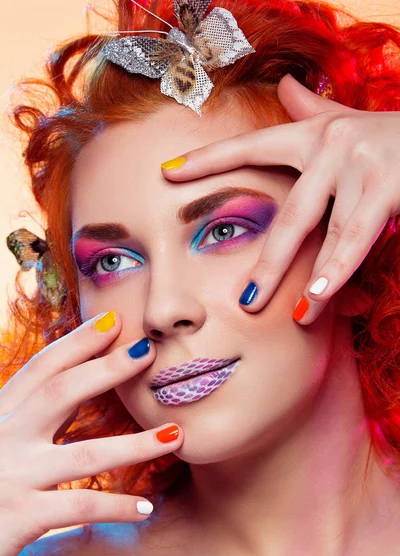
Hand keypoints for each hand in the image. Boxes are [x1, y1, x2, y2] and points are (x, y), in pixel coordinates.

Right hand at [0, 312, 182, 555]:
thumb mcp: (0, 440)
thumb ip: (26, 417)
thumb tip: (68, 388)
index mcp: (0, 415)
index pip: (41, 370)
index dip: (77, 343)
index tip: (114, 321)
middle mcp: (3, 438)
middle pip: (60, 393)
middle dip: (106, 369)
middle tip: (148, 350)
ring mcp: (11, 476)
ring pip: (84, 454)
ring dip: (135, 445)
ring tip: (175, 435)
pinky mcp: (19, 518)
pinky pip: (79, 507)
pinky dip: (116, 507)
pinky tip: (147, 508)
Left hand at [160, 73, 399, 324]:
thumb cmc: (388, 135)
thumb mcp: (346, 121)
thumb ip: (312, 110)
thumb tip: (283, 86)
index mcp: (313, 136)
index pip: (251, 146)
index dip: (209, 159)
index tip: (167, 174)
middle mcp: (332, 147)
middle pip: (291, 214)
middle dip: (270, 263)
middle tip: (246, 301)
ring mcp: (361, 168)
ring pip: (327, 235)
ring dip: (309, 279)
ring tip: (295, 316)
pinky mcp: (390, 187)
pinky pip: (358, 240)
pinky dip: (340, 272)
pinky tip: (321, 298)